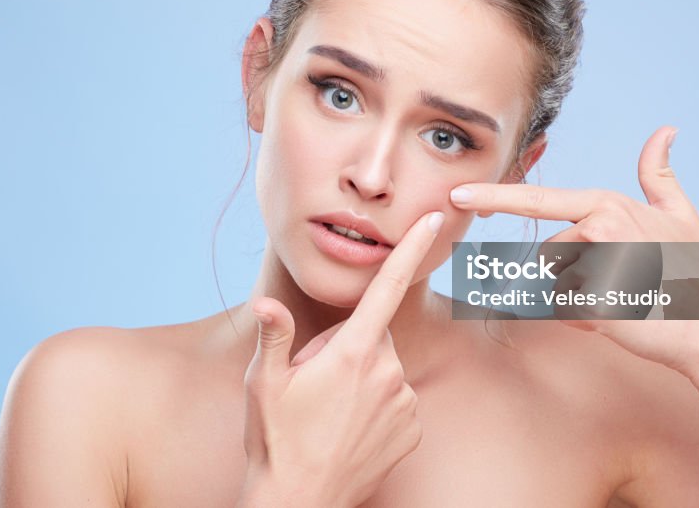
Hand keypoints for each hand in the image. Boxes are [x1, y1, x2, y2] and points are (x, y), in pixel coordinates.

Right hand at [239, 211, 444, 507]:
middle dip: (349, 346)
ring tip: (330, 410)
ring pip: (385, 368)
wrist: (300, 504)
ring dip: (363, 378)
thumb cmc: (276, 440)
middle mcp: (388, 372)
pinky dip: (378, 405)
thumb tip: (266, 304)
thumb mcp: (265, 383)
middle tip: (316, 380)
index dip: (410, 249)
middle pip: (374, 334)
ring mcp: (404, 402)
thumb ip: (274, 335)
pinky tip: (350, 427)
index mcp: (353, 352)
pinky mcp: (413, 429)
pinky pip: (397, 399)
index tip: (433, 220)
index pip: (387, 287)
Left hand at [449, 126, 698, 376]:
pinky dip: (584, 321)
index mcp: (606, 204)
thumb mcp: (680, 213)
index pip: (537, 199)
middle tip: (626, 279)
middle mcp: (596, 229)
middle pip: (549, 255)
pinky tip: (620, 316)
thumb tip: (664, 130)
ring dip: (580, 296)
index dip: (493, 197)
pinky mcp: (591, 305)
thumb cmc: (695, 270)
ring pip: (556, 284)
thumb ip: (659, 174)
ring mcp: (593, 267)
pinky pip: (564, 313)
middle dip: (576, 273)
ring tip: (624, 295)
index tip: (457, 195)